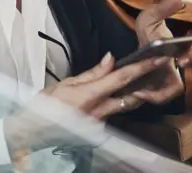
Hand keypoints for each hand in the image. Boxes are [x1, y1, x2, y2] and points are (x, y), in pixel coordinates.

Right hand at [3, 53, 167, 154]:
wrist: (33, 131)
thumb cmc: (44, 105)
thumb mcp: (66, 83)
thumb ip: (92, 73)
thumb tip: (110, 59)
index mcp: (90, 96)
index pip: (122, 79)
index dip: (142, 68)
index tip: (159, 59)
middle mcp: (100, 112)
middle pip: (132, 97)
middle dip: (145, 84)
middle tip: (155, 70)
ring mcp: (101, 124)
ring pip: (124, 107)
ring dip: (130, 94)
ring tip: (136, 81)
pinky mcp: (99, 131)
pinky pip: (112, 114)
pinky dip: (115, 104)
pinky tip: (111, 97)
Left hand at [132, 0, 191, 103]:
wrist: (136, 50)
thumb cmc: (147, 35)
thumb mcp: (149, 19)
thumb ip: (161, 10)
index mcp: (177, 50)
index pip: (189, 54)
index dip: (187, 57)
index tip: (181, 59)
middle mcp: (175, 68)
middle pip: (181, 79)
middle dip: (169, 86)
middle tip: (154, 83)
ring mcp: (166, 81)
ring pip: (168, 94)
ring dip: (157, 94)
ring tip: (140, 91)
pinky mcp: (155, 91)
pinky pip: (156, 100)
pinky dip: (147, 98)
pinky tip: (134, 93)